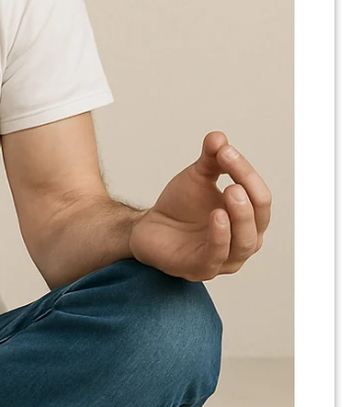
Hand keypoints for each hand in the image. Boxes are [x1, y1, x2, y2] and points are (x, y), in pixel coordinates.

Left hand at [128, 132, 271, 281]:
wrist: (147, 228)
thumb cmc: (179, 207)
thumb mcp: (196, 178)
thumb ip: (210, 160)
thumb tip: (219, 137)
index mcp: (249, 220)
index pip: (259, 197)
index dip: (246, 173)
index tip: (225, 150)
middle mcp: (244, 242)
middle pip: (259, 220)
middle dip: (250, 196)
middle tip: (234, 177)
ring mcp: (224, 259)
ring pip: (244, 242)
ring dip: (240, 216)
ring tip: (231, 191)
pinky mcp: (201, 269)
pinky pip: (217, 256)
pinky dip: (220, 236)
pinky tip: (217, 216)